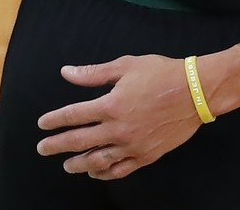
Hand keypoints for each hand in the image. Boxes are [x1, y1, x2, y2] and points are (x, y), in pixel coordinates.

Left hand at [37, 55, 202, 179]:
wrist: (197, 91)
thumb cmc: (162, 73)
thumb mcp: (127, 66)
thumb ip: (94, 73)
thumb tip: (66, 72)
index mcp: (111, 104)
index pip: (73, 115)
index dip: (55, 120)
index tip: (42, 124)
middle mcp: (118, 129)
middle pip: (79, 141)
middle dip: (57, 145)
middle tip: (42, 148)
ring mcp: (132, 145)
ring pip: (97, 160)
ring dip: (78, 163)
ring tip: (67, 165)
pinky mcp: (146, 155)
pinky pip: (120, 170)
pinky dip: (104, 173)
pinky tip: (95, 171)